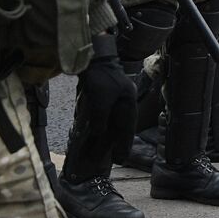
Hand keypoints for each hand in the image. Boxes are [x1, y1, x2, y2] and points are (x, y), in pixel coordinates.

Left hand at [79, 37, 136, 163]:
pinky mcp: (103, 97)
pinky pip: (103, 117)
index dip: (124, 144)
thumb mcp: (101, 99)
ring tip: (102, 153)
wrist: (91, 57)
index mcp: (128, 101)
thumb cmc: (99, 76)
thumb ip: (100, 118)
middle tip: (117, 160)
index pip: (127, 127)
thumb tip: (99, 134)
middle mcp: (123, 102)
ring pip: (111, 123)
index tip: (121, 159)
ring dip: (106, 138)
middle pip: (120, 127)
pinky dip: (100, 128)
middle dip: (117, 144)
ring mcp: (114, 99)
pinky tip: (95, 136)